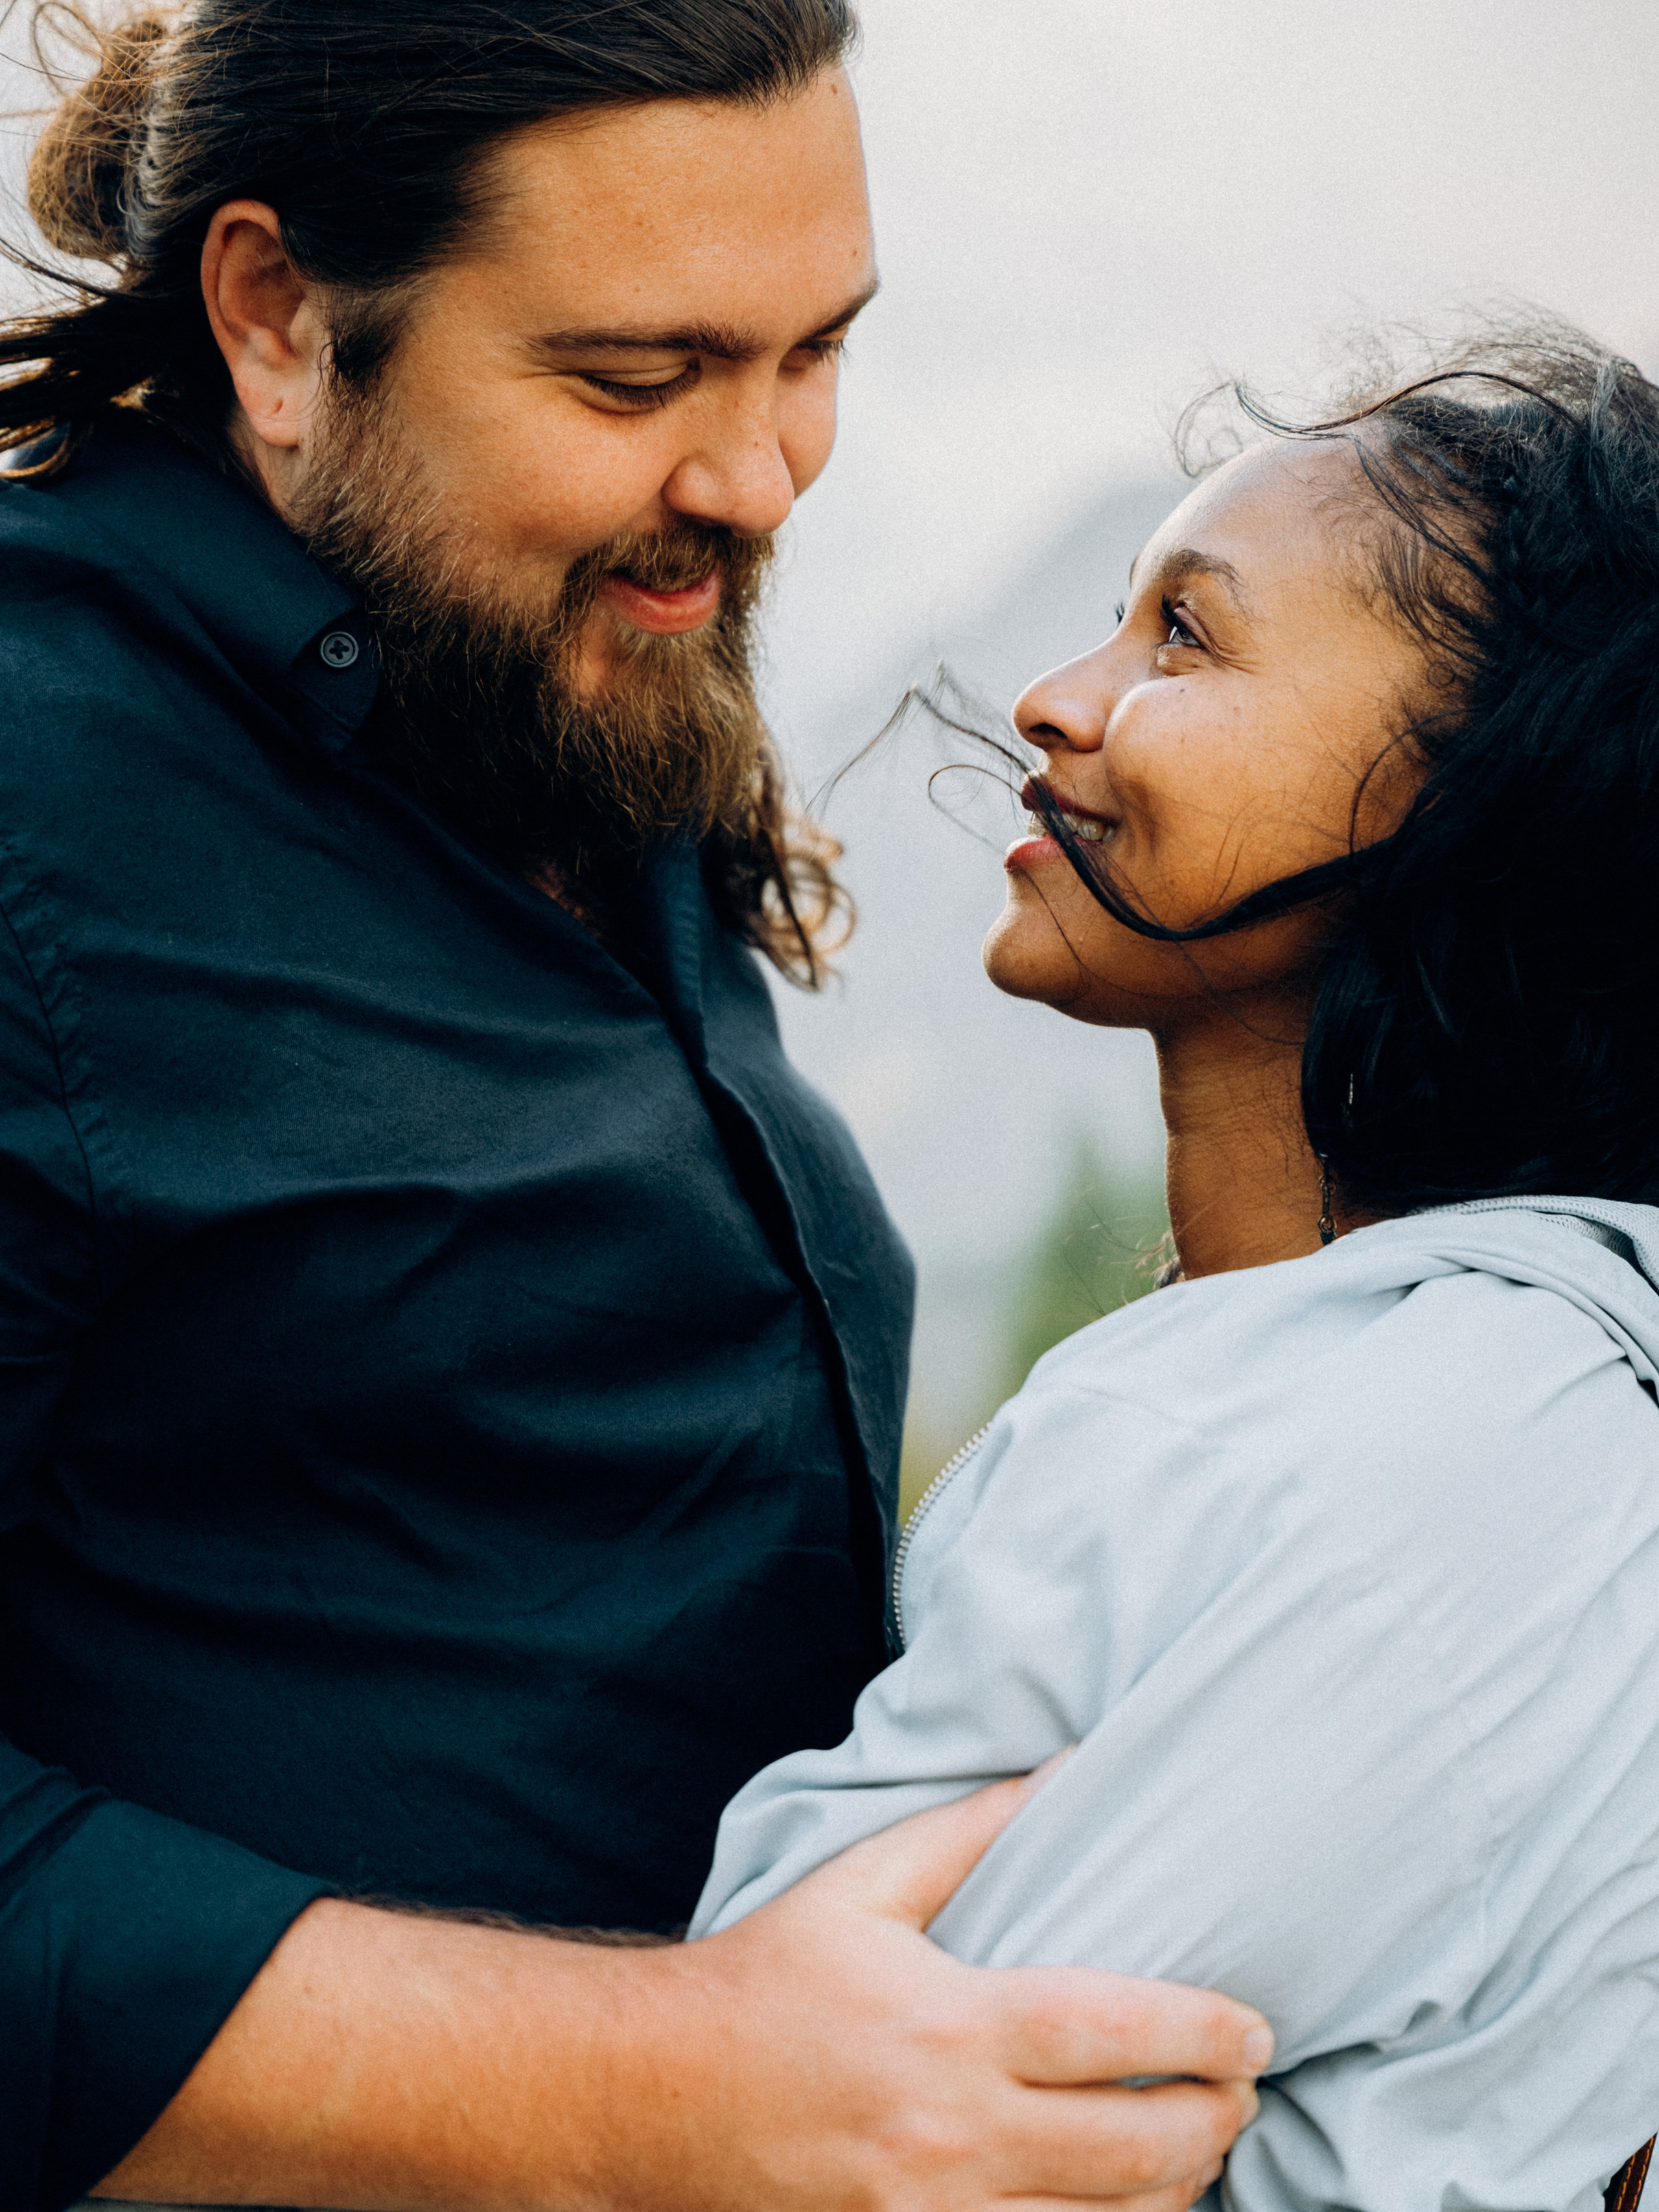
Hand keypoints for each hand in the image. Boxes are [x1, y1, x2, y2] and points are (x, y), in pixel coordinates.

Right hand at [99, 1771, 1269, 2211]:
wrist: (653, 2093)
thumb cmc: (765, 1977)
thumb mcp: (861, 1883)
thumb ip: (970, 1830)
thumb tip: (1061, 1771)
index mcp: (952, 2023)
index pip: (1121, 2037)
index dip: (1208, 2035)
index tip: (1256, 2028)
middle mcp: (955, 2129)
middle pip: (1138, 2151)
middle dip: (1216, 2125)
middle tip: (1244, 2091)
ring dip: (1174, 2191)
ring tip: (1198, 2147)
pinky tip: (1119, 2205)